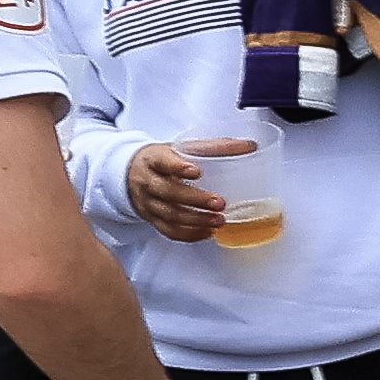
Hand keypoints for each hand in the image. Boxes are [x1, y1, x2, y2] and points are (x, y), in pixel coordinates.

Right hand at [123, 136, 250, 242]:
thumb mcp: (181, 147)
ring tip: (219, 220)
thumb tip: (250, 146)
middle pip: (168, 192)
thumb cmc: (163, 159)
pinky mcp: (151, 219)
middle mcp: (147, 182)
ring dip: (196, 220)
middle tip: (220, 203)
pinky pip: (168, 230)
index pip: (162, 162)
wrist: (130, 173)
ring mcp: (147, 203)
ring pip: (169, 214)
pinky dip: (189, 234)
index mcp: (153, 159)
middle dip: (195, 199)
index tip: (197, 171)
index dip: (177, 167)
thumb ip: (213, 146)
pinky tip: (207, 232)